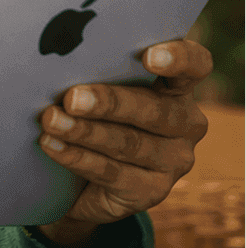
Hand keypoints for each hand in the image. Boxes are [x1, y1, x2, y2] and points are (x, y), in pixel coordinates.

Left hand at [36, 38, 211, 237]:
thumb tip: (60, 54)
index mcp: (178, 88)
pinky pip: (112, 173)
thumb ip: (97, 69)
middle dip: (109, 103)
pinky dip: (77, 157)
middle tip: (72, 98)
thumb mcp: (103, 88)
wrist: (84, 178)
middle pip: (154, 110)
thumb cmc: (95, 114)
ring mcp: (173, 161)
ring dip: (85, 131)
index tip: (150, 56)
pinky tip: (52, 146)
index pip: (195, 66)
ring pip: (128, 143)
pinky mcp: (151, 192)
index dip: (179, 58)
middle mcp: (186, 124)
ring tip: (52, 121)